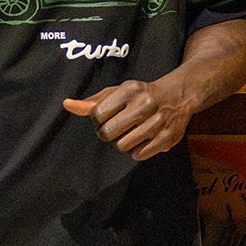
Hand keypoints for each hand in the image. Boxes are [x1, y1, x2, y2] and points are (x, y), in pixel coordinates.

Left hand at [63, 75, 190, 160]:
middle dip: (108, 133)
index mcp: (129, 90)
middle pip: (108, 133)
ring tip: (133, 131)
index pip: (97, 115)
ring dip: (123, 143)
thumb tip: (67, 104)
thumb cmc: (141, 95)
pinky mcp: (167, 138)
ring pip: (122, 146)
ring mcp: (157, 122)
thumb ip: (92, 102)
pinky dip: (137, 151)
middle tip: (119, 127)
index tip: (107, 117)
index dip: (97, 120)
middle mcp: (144, 104)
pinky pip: (138, 155)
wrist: (178, 96)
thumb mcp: (118, 93)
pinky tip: (144, 139)